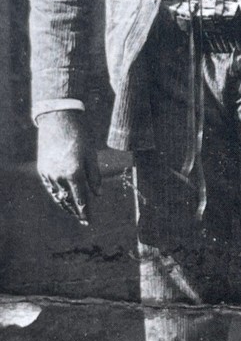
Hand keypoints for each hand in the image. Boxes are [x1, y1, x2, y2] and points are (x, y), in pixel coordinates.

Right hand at [37, 110, 100, 225]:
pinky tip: (62, 198)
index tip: (89, 221)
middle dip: (76, 211)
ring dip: (65, 204)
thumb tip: (98, 194)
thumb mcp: (91, 155)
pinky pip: (50, 186)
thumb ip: (95, 177)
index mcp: (75, 173)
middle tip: (82, 220)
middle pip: (68, 200)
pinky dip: (56, 194)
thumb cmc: (80, 136)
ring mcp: (49, 173)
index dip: (85, 211)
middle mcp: (59, 176)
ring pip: (57, 195)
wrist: (58, 120)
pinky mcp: (42, 169)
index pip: (81, 199)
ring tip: (73, 212)